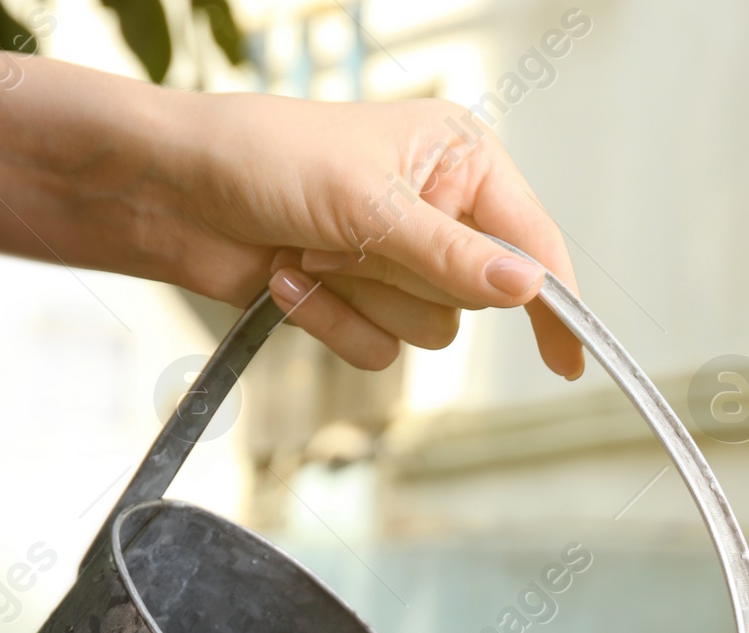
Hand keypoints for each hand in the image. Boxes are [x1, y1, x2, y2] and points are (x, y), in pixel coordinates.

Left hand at [155, 93, 584, 377]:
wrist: (175, 191)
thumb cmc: (264, 159)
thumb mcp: (370, 205)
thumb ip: (453, 256)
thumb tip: (529, 288)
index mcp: (457, 159)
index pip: (530, 241)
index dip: (554, 300)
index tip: (572, 357)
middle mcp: (436, 210)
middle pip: (474, 299)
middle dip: (409, 280)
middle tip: (351, 240)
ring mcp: (395, 260)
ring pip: (426, 331)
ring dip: (363, 300)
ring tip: (312, 250)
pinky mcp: (357, 301)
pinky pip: (377, 350)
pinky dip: (330, 321)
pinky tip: (290, 274)